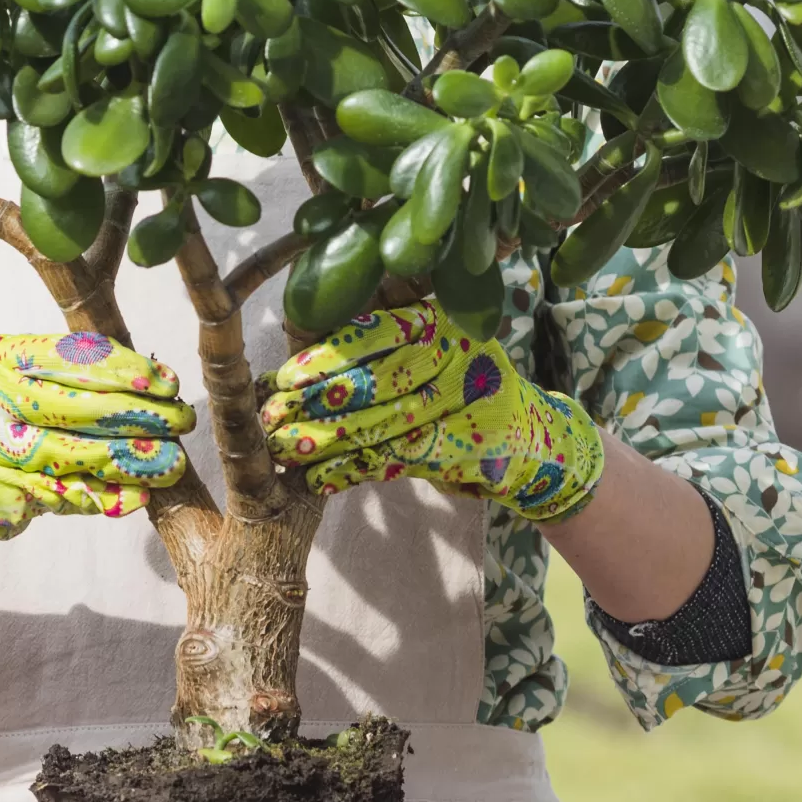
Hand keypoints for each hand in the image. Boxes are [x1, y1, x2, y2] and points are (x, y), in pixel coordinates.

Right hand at [0, 331, 195, 563]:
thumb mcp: (9, 377)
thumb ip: (65, 372)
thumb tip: (153, 380)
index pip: (70, 358)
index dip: (126, 370)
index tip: (167, 382)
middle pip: (79, 407)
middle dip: (139, 415)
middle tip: (183, 421)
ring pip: (77, 455)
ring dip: (132, 460)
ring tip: (174, 462)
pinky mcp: (1, 497)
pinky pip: (66, 496)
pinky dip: (106, 498)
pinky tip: (140, 496)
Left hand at [260, 301, 604, 522]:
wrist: (530, 439)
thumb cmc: (461, 389)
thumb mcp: (432, 352)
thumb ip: (380, 349)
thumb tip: (297, 365)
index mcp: (445, 321)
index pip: (380, 334)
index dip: (329, 356)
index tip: (286, 377)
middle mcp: (460, 356)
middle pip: (376, 383)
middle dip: (317, 404)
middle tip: (271, 420)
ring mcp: (466, 403)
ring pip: (381, 425)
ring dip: (326, 442)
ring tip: (283, 451)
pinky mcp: (464, 447)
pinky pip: (395, 460)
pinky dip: (353, 471)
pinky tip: (318, 480)